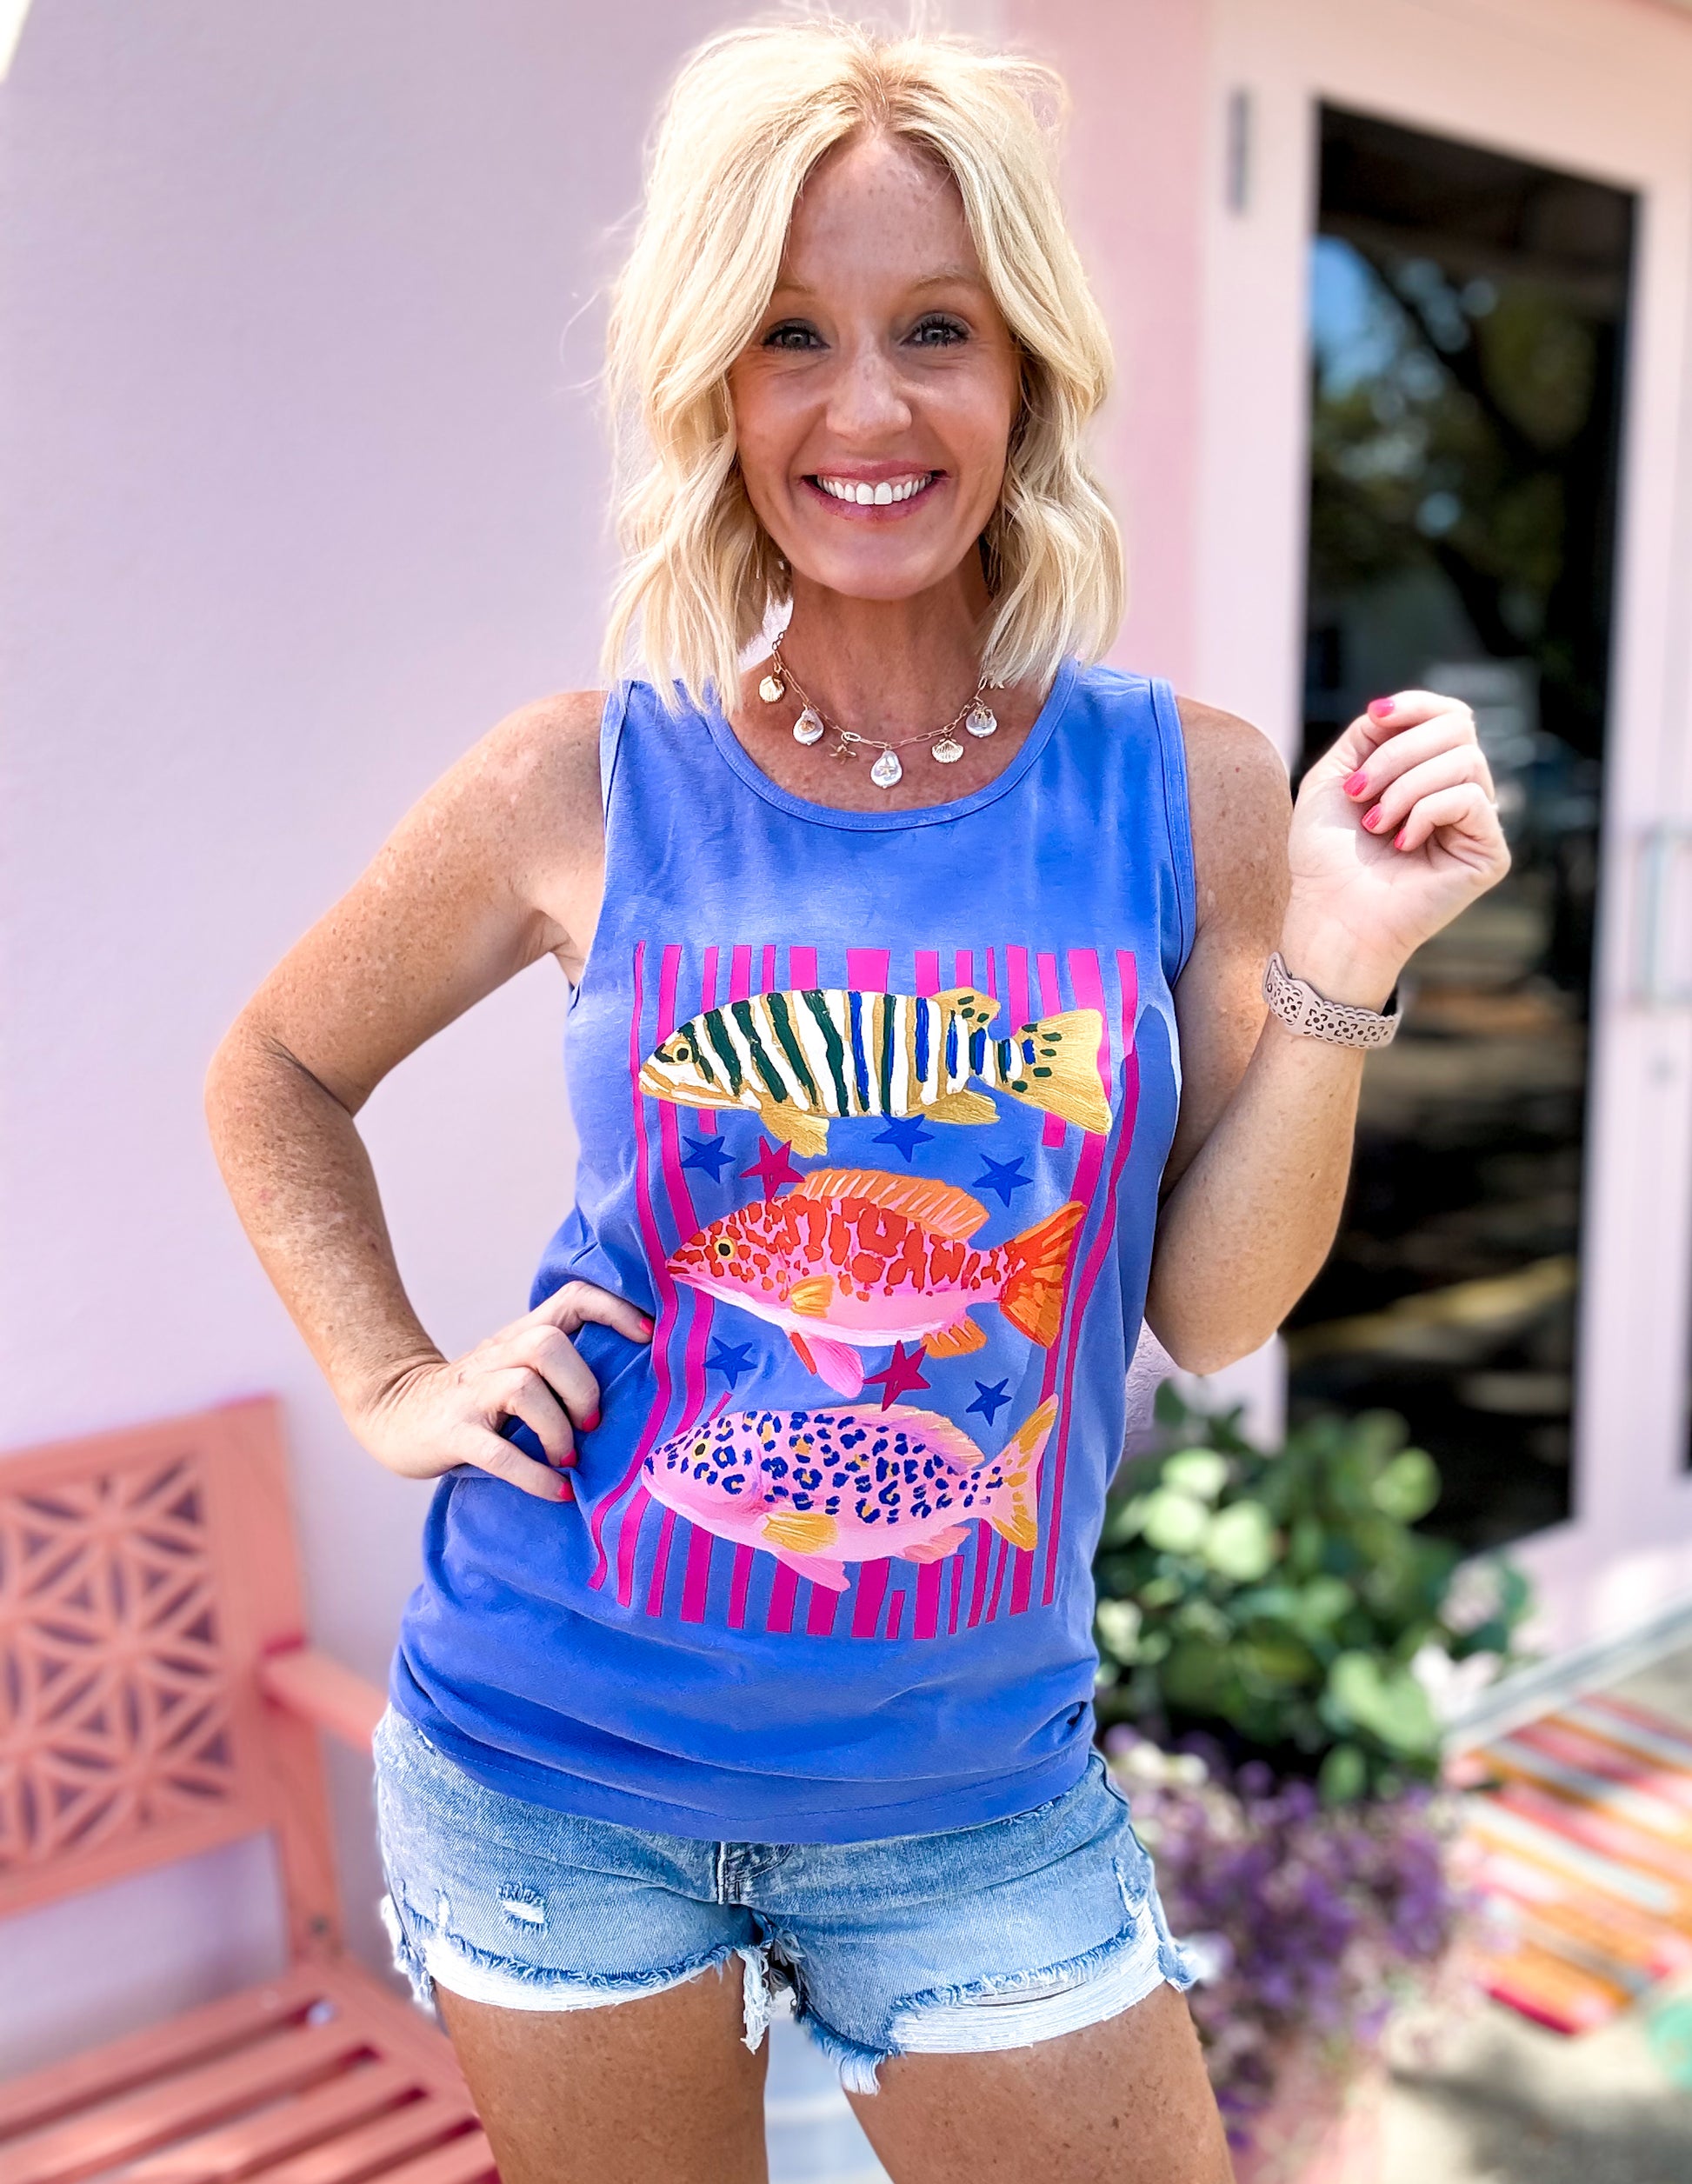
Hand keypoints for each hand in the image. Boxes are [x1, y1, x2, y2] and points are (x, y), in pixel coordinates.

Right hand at [350, 1282, 652, 1500]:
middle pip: (548, 1343)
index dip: (614, 1309)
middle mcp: (498, 1356)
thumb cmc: (477, 1398)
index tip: (648, 1338)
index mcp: (521, 1337)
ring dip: (558, 1429)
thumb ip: (561, 1365)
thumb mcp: (516, 1367)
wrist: (394, 1413)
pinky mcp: (454, 1432)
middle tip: (592, 1424)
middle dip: (582, 1386)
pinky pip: (498, 1451)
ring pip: (524, 1387)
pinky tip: (557, 1490)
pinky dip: (534, 1474)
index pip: (572, 1298)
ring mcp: (472, 1393)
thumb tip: (638, 1385)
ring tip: (568, 1458)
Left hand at [1283, 690, 1510, 1004]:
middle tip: (1359, 793)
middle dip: (1398, 752)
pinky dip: (1427, 812)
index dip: (1417, 704)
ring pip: (1465, 760)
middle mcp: (1458, 793)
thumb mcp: (1333, 780)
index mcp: (1427, 774)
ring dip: (1405, 787)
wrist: (1330, 915)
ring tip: (1375, 824)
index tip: (1376, 715)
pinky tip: (1402, 843)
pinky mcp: (1490, 853)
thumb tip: (1391, 709)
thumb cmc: (1324, 858)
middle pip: (1458, 727)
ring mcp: (1477, 823)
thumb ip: (1365, 737)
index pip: (1448, 716)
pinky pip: (1471, 799)